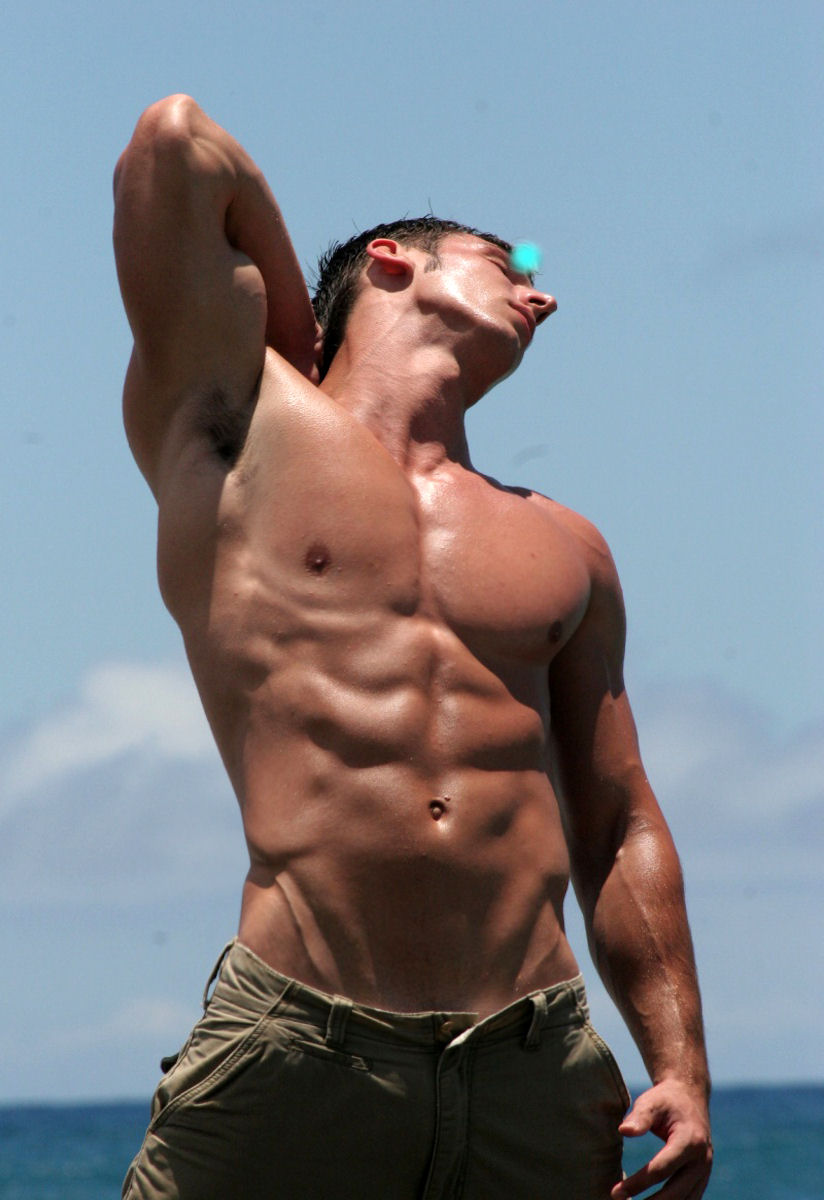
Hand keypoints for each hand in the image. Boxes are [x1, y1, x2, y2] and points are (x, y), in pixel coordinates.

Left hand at [611, 1079, 711, 1198]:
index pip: (661, 1169)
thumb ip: (639, 1117)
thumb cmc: (665, 1100)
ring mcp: (704, 1173)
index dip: (638, 1183)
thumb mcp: (652, 1102)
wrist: (689, 1097)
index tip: (616, 1192)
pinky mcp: (702, 1179)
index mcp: (690, 1141)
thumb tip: (623, 1131)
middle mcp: (701, 1161)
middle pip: (674, 1194)